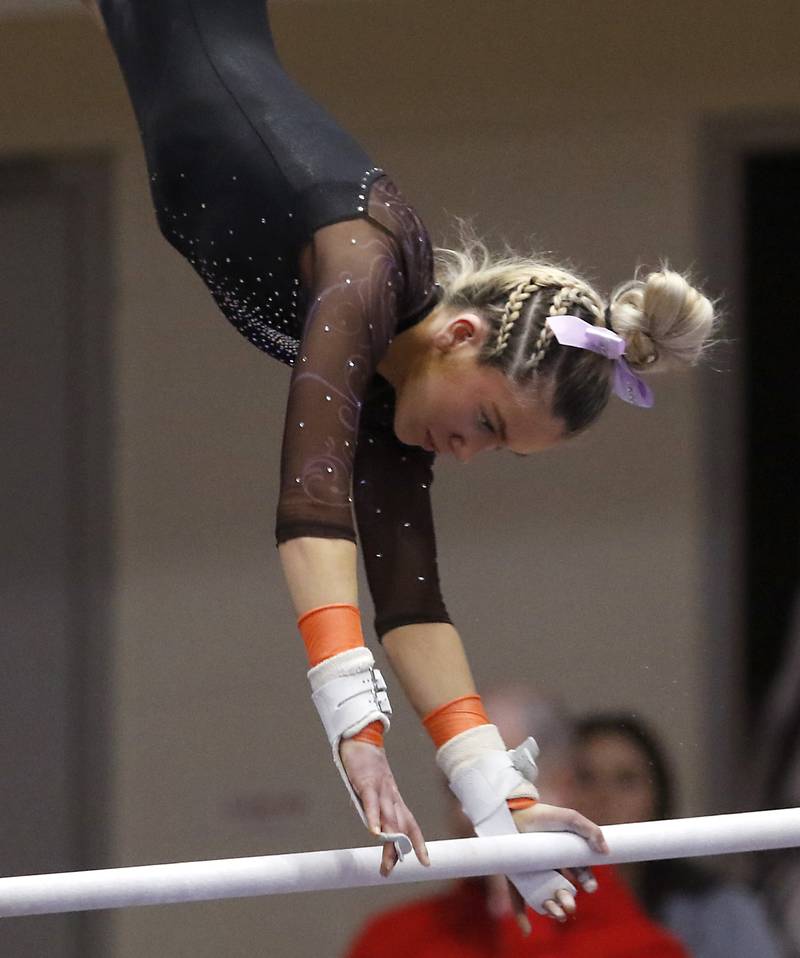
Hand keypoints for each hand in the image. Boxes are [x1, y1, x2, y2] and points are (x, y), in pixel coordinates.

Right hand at [339, 738, 429, 876]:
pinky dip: (373, 818)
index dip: (419, 844)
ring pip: (389, 819)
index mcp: (395, 800)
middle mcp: (392, 797)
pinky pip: (371, 803)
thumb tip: (377, 831)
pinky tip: (374, 832)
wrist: (363, 740)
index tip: (425, 863)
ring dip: (390, 842)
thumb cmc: (368, 768)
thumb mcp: (376, 791)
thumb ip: (378, 809)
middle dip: (401, 850)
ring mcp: (382, 790)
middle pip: (401, 827)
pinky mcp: (368, 783)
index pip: (411, 824)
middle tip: (392, 872)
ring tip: (388, 863)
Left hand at [507, 801, 607, 932]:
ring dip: (553, 911)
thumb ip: (590, 830)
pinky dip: (523, 918)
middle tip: (570, 903)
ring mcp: (534, 874)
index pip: (581, 874)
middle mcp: (550, 867)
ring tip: (556, 912)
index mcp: (564, 855)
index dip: (588, 882)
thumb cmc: (542, 815)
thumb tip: (605, 851)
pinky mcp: (516, 879)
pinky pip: (520, 902)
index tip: (591, 886)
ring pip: (546, 899)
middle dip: (571, 901)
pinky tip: (526, 929)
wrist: (513, 812)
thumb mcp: (569, 819)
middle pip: (565, 891)